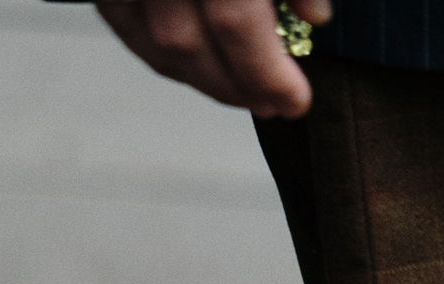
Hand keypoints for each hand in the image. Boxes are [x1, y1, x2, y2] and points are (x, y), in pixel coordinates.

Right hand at [94, 0, 331, 116]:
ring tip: (244, 90)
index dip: (268, 72)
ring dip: (205, 80)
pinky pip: (127, 25)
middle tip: (274, 104)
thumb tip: (316, 19)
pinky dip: (163, 54)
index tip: (297, 102)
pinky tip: (200, 66)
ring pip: (157, 44)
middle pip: (187, 44)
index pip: (235, 21)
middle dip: (238, 87)